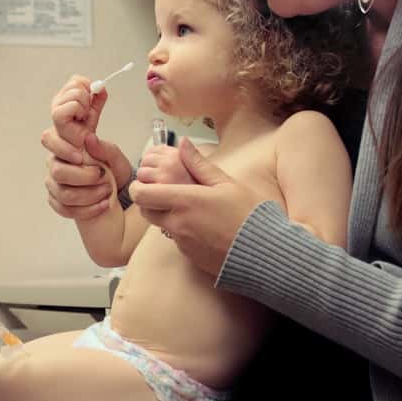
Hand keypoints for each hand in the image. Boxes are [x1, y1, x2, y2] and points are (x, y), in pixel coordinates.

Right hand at [42, 77, 131, 219]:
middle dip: (73, 150)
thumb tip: (88, 135)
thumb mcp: (115, 154)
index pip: (58, 113)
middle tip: (97, 166)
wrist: (116, 199)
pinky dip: (87, 206)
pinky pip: (63, 204)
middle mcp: (58, 153)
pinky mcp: (57, 200)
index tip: (88, 121)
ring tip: (106, 187)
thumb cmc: (112, 172)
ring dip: (86, 185)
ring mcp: (55, 177)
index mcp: (71, 136)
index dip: (70, 110)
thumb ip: (106, 144)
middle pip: (49, 141)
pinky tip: (103, 203)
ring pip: (58, 176)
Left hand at [130, 138, 265, 277]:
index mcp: (185, 201)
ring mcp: (182, 242)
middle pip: (145, 211)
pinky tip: (203, 226)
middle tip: (164, 193)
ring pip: (161, 226)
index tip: (144, 181)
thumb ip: (199, 164)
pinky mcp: (190, 256)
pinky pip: (177, 240)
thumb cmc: (249, 214)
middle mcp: (178, 223)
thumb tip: (183, 144)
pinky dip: (182, 231)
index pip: (143, 194)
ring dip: (166, 216)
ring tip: (189, 209)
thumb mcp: (226, 184)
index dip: (138, 187)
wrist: (264, 253)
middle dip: (149, 201)